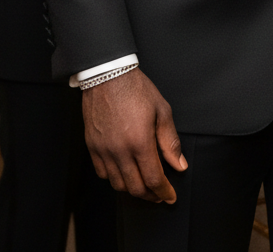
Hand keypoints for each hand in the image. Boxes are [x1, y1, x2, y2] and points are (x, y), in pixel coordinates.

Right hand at [82, 67, 186, 202]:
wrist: (108, 76)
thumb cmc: (137, 90)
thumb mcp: (162, 111)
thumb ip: (170, 142)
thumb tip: (179, 165)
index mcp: (140, 142)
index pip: (153, 179)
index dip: (164, 192)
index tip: (170, 197)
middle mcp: (120, 151)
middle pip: (135, 187)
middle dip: (151, 196)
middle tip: (160, 195)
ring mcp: (104, 151)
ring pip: (118, 184)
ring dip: (133, 189)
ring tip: (145, 186)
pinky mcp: (92, 147)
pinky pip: (103, 173)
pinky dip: (115, 179)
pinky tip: (125, 173)